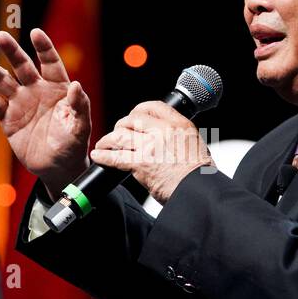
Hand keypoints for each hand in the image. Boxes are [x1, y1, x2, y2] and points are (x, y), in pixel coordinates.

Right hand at [0, 28, 91, 197]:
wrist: (58, 168)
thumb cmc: (73, 145)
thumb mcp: (81, 127)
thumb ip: (79, 106)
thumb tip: (76, 85)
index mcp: (58, 88)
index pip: (50, 63)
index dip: (43, 48)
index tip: (35, 33)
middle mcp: (37, 90)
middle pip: (22, 66)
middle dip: (12, 51)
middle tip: (0, 36)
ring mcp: (21, 103)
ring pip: (3, 81)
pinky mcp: (8, 119)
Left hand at [90, 101, 215, 203]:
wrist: (199, 190)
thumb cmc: (199, 173)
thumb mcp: (194, 143)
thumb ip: (178, 136)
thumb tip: (166, 136)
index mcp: (179, 124)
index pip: (153, 107)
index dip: (139, 110)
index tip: (133, 115)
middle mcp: (163, 131)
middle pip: (133, 119)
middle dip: (122, 125)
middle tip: (119, 132)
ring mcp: (150, 147)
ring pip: (120, 135)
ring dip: (108, 140)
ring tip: (104, 144)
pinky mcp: (140, 163)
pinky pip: (116, 157)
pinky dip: (104, 156)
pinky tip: (98, 155)